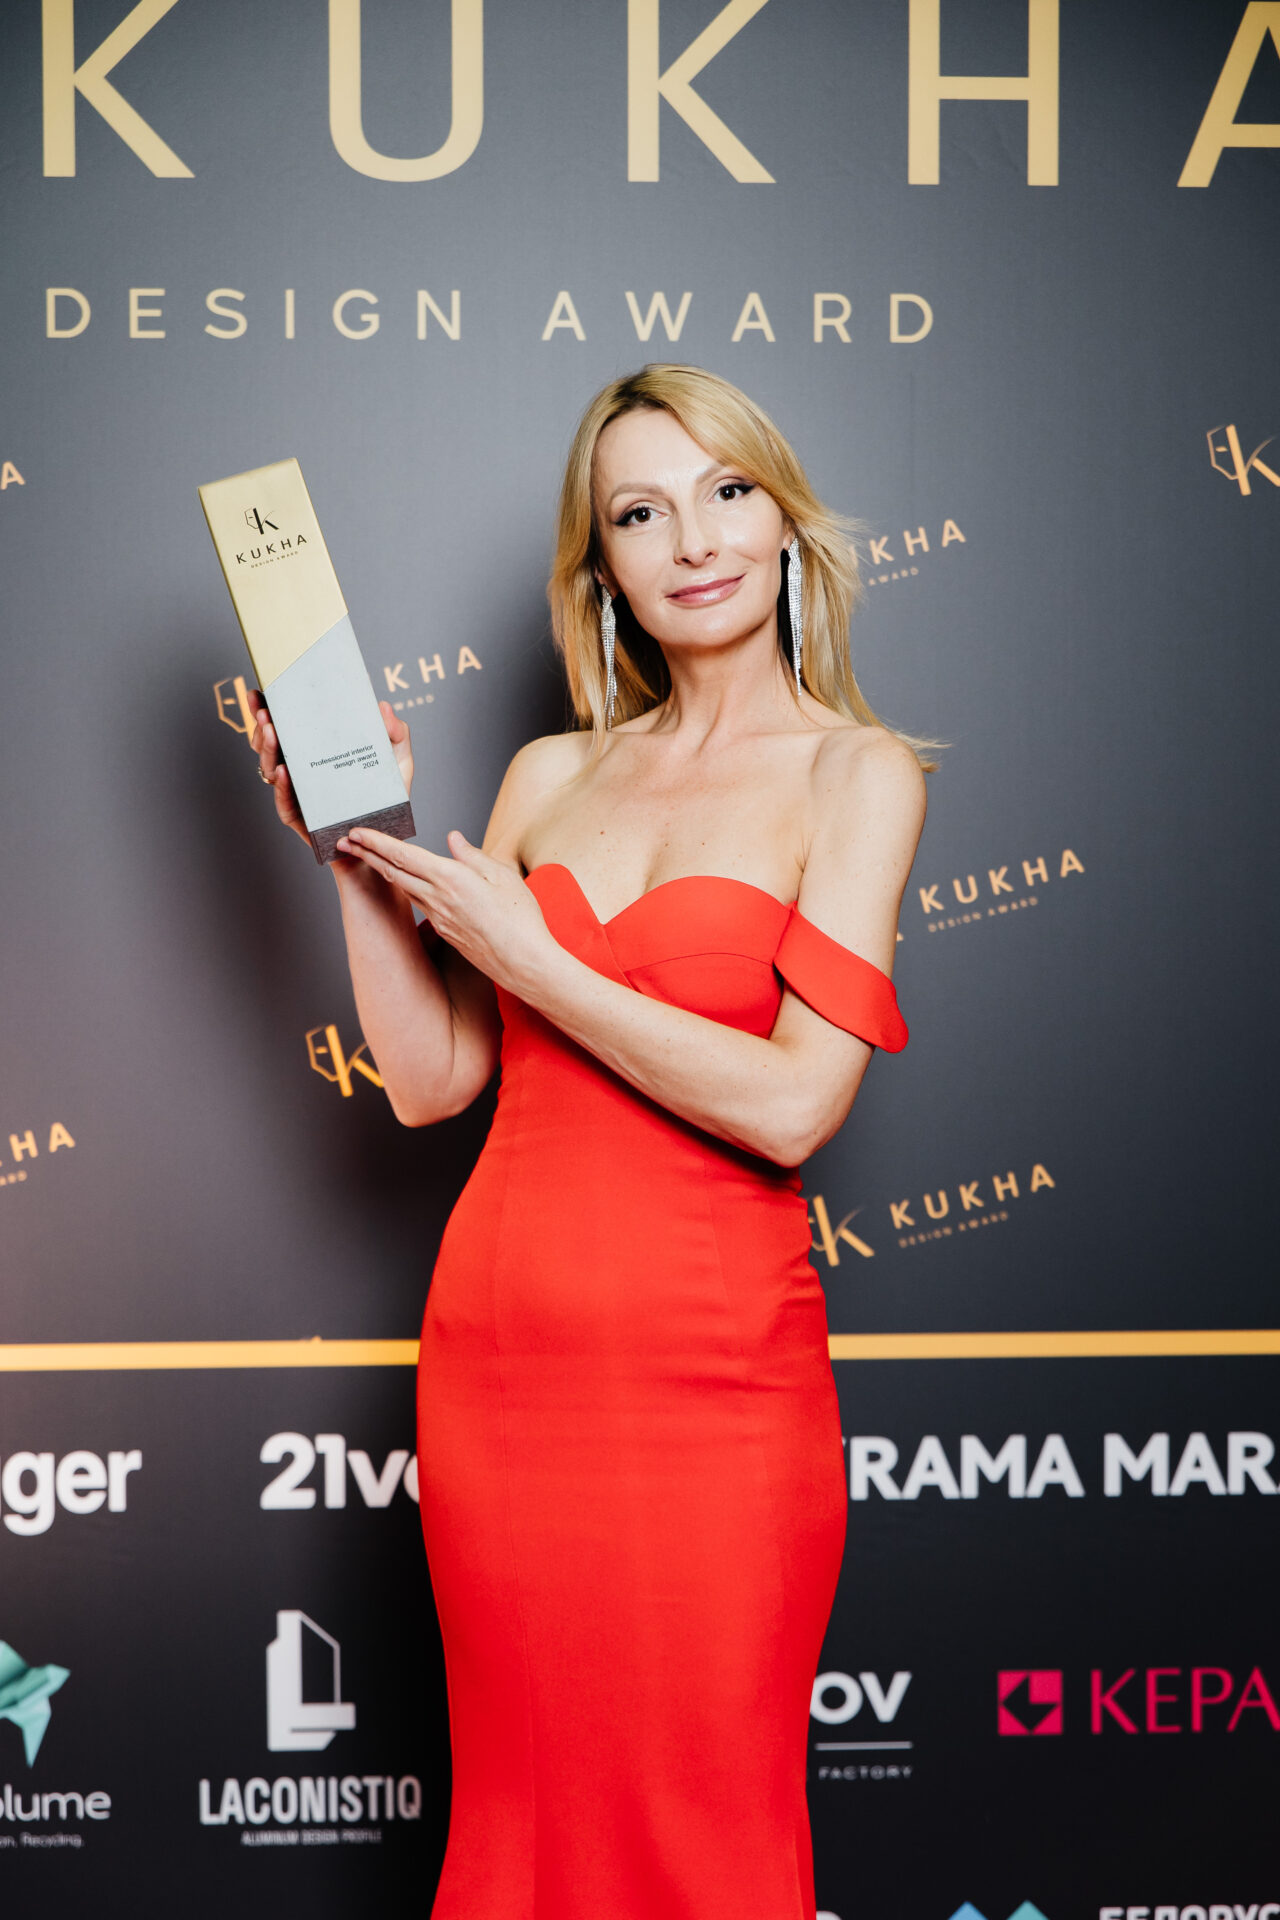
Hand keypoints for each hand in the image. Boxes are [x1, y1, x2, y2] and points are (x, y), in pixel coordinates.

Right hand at [247, 694, 412, 859]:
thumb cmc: (387, 800)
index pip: (287, 726)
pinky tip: (282, 771)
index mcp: (317, 751)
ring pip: (269, 769)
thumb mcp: (398, 762)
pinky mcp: (301, 819)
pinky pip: (284, 802)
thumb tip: (383, 706)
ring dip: (268, 750)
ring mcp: (298, 794)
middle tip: (266, 712)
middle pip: (270, 745)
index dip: (268, 709)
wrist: (383, 841)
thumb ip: (396, 733)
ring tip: (272, 733)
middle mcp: (302, 770)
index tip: (259, 692)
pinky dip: (280, 787)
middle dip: (262, 726)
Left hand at [336, 827, 557, 992]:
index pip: (403, 855)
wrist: (523, 964)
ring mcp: (438, 917)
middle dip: (366, 854)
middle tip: (346, 841)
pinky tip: (405, 882)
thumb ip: (472, 856)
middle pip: (393, 871)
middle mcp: (437, 898)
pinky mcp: (445, 932)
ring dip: (383, 870)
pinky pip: (419, 903)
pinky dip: (405, 887)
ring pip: (403, 888)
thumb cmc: (521, 920)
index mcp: (450, 879)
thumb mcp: (502, 876)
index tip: (357, 831)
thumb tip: (452, 839)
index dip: (376, 842)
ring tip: (369, 857)